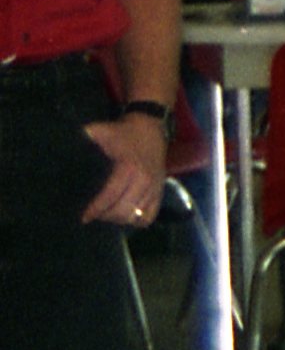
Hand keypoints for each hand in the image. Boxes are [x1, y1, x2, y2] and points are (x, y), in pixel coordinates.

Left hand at [81, 113, 168, 227]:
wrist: (151, 129)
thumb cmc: (122, 132)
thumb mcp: (101, 131)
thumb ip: (83, 138)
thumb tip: (59, 146)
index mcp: (129, 168)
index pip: (111, 195)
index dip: (96, 209)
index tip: (84, 216)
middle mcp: (144, 182)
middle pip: (124, 210)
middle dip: (106, 216)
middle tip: (93, 215)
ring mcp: (154, 189)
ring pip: (136, 216)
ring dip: (119, 219)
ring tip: (106, 215)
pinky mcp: (160, 193)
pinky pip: (149, 216)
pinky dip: (137, 220)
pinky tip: (125, 216)